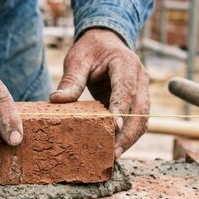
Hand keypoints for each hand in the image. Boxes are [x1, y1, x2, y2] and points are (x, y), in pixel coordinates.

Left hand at [50, 28, 149, 158]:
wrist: (106, 41)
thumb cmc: (91, 49)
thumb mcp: (77, 59)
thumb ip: (71, 80)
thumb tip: (56, 101)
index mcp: (125, 64)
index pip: (125, 89)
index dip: (121, 109)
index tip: (115, 128)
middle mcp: (139, 78)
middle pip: (140, 110)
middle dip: (128, 133)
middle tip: (114, 153)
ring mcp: (142, 90)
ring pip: (143, 119)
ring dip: (131, 139)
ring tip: (114, 156)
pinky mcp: (138, 100)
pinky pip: (138, 120)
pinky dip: (129, 135)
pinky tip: (116, 148)